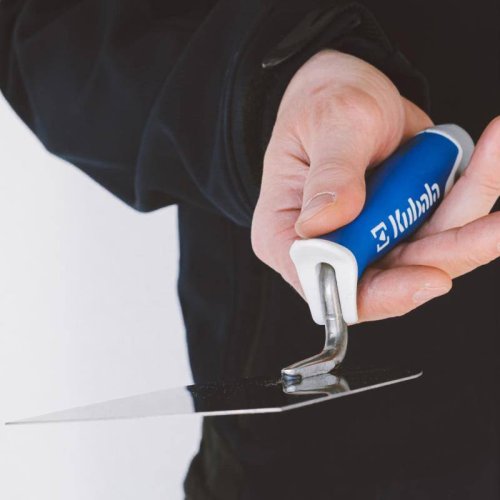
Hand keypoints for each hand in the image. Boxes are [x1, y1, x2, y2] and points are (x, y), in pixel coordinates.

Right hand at [251, 50, 499, 321]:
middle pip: (390, 277)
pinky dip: (478, 185)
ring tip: (494, 160)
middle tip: (490, 230)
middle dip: (446, 254)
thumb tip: (323, 222)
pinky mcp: (405, 221)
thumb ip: (331, 173)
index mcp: (286, 235)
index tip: (426, 277)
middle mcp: (331, 245)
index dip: (377, 293)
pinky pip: (448, 217)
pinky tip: (492, 149)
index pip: (327, 283)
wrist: (346, 86)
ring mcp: (372, 237)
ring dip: (474, 223)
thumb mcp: (326, 125)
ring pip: (430, 251)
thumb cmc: (320, 104)